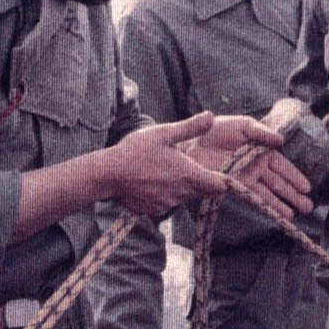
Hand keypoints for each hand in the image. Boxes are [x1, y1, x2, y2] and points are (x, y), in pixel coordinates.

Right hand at [111, 113, 225, 215]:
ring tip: (163, 170)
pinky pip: (167, 203)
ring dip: (180, 186)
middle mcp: (181, 194)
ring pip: (184, 197)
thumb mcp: (164, 133)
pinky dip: (165, 194)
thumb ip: (190, 127)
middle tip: (183, 164)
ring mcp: (167, 204)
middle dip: (198, 180)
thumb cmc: (136, 151)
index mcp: (188, 175)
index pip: (218, 187)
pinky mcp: (154, 211)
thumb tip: (211, 117)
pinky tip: (151, 180)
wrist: (108, 174)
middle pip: (201, 191)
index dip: (220, 180)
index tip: (214, 170)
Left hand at [182, 114, 312, 218]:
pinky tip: (280, 214)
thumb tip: (281, 140)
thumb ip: (261, 132)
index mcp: (260, 150)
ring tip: (298, 214)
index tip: (308, 187)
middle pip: (279, 182)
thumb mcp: (243, 125)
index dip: (294, 176)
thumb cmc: (215, 130)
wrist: (192, 143)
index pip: (282, 165)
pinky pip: (255, 197)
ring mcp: (247, 177)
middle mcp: (256, 166)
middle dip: (294, 194)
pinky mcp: (236, 186)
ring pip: (270, 193)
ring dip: (284, 203)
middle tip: (308, 206)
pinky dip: (268, 206)